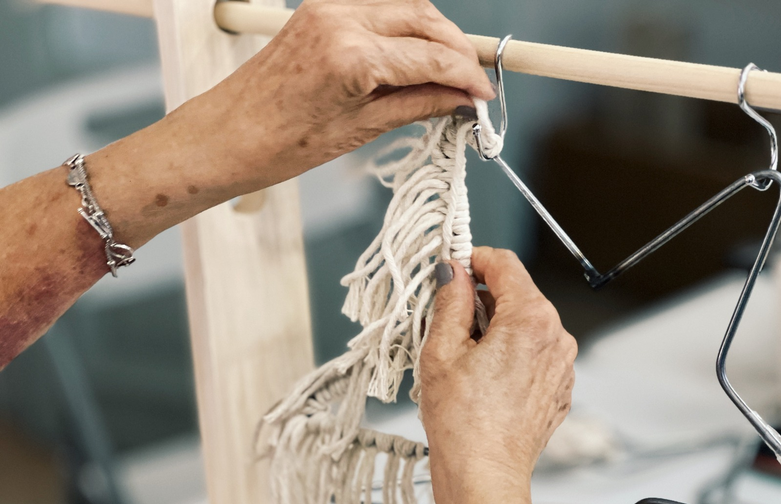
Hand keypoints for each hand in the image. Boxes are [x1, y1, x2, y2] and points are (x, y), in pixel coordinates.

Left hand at [193, 0, 494, 191]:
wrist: (226, 136)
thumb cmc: (281, 144)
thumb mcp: (361, 130)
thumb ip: (418, 106)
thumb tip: (461, 99)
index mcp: (352, 56)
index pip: (433, 57)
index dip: (469, 76)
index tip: (487, 95)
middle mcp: (342, 20)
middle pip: (426, 18)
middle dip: (458, 49)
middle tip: (475, 82)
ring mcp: (329, 8)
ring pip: (406, 7)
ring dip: (434, 35)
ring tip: (449, 73)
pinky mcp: (320, 9)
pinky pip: (379, 9)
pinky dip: (406, 28)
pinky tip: (415, 57)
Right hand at [420, 248, 577, 503]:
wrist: (485, 477)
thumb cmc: (463, 423)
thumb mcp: (442, 350)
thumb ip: (451, 300)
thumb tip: (453, 272)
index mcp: (531, 319)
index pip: (505, 264)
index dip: (474, 259)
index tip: (453, 267)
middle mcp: (556, 337)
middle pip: (518, 294)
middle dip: (483, 298)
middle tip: (447, 319)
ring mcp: (562, 365)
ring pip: (526, 325)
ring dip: (496, 328)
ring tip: (462, 357)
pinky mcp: (559, 387)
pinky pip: (534, 354)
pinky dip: (510, 354)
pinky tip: (482, 377)